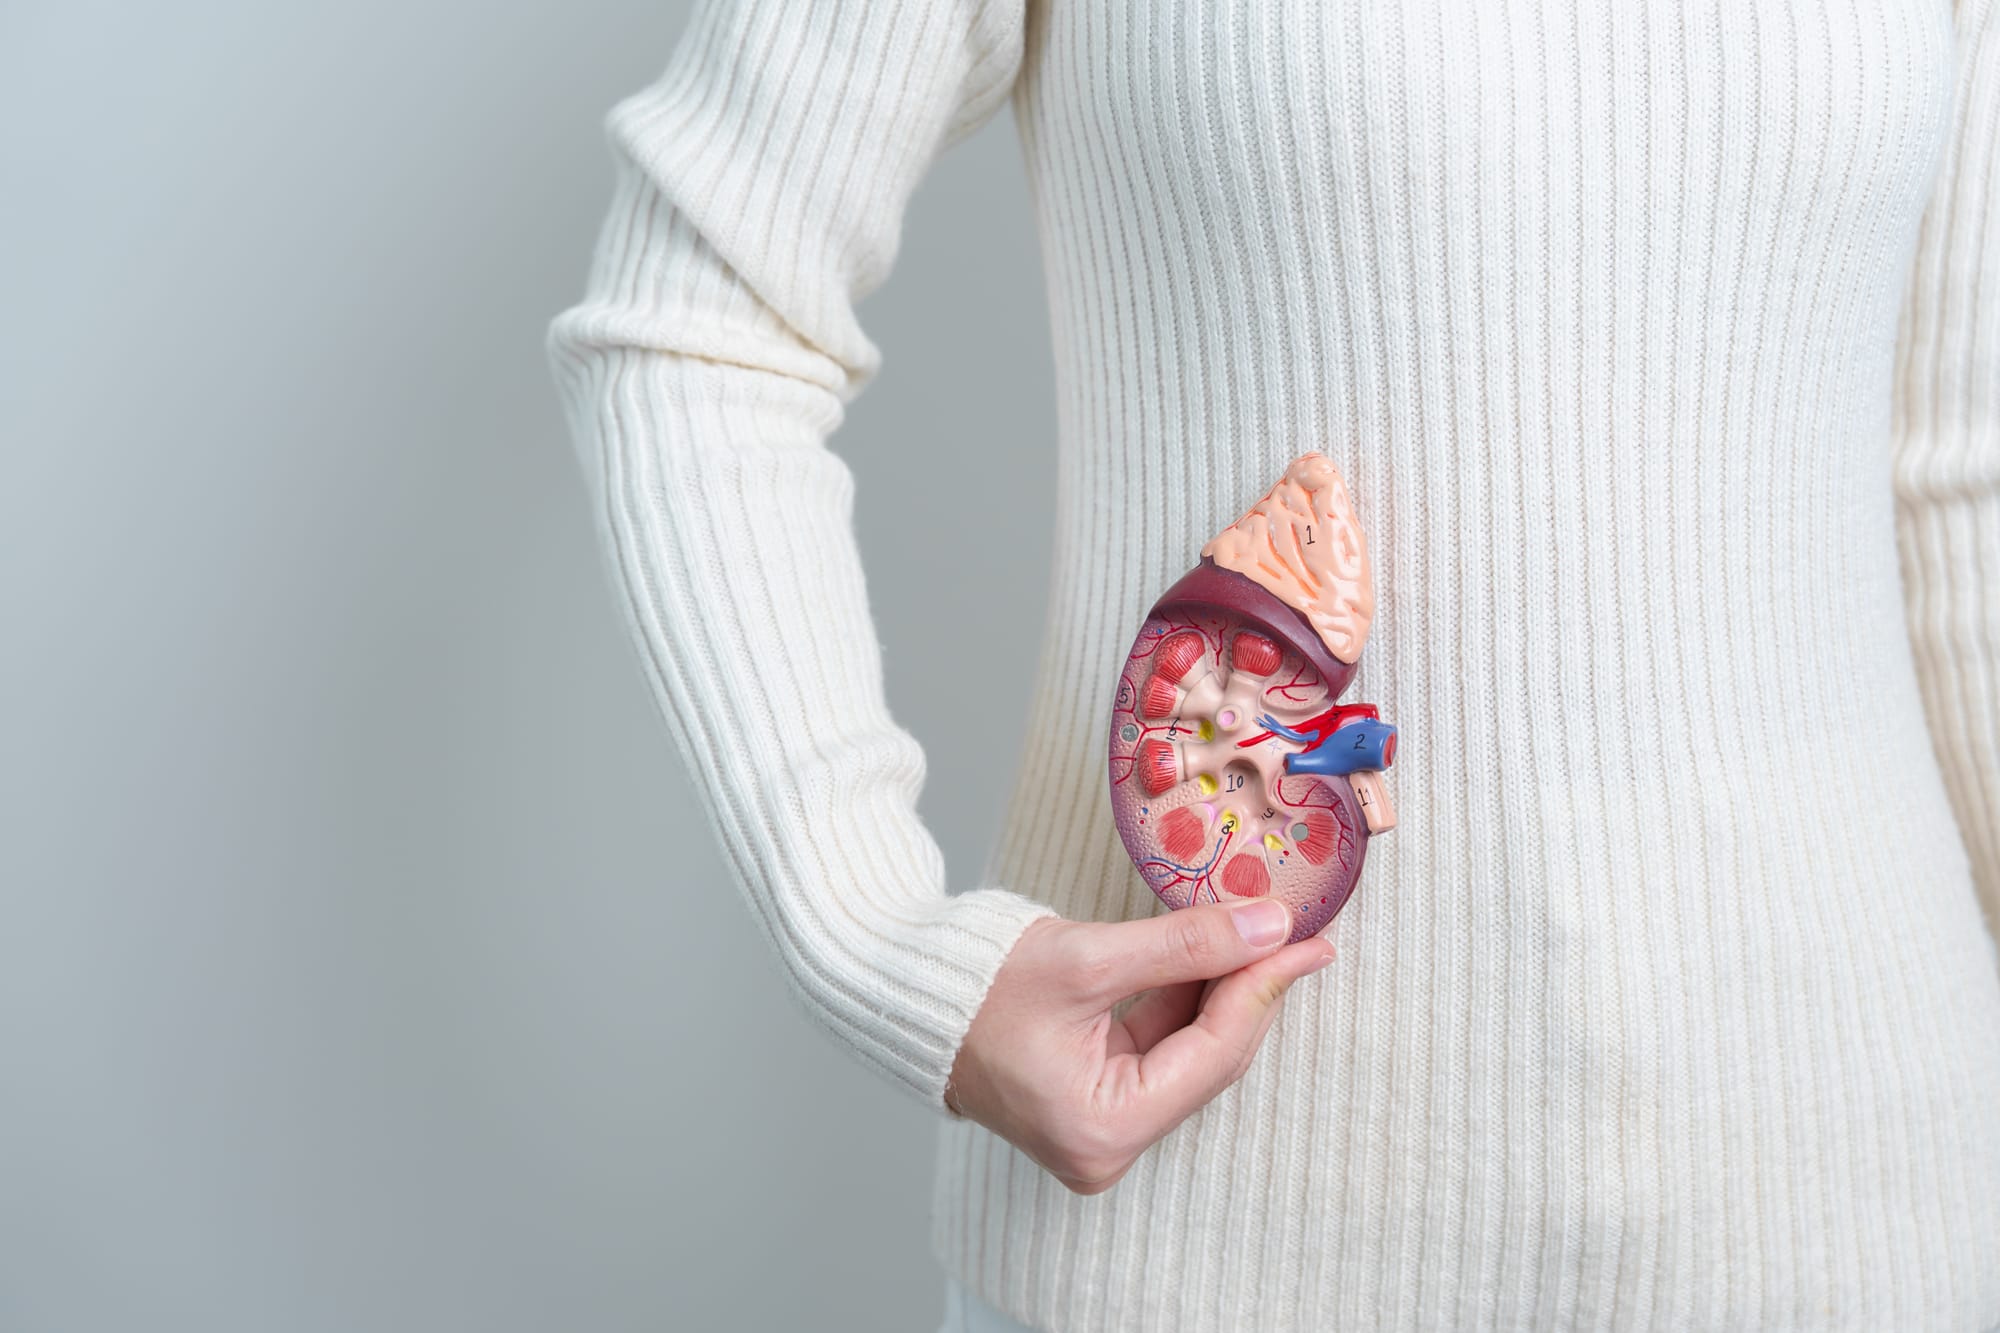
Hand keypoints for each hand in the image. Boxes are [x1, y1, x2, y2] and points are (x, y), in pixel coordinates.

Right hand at [943, 898, 1336, 1194]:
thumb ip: (1186, 945)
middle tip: (1298, 932)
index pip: (1212, 1054)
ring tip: (1266, 934)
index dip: (1264, 989)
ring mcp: (1102, 1129)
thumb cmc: (978, 984)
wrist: (911, 996)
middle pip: (1209, 1061)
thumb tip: (1272, 927)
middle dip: (1251, 990)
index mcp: (1102, 1128)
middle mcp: (1108, 1146)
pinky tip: (1217, 954)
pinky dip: (1187, 1001)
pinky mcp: (1097, 1102)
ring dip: (1223, 992)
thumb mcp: (1089, 958)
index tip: (1306, 939)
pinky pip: (1162, 1051)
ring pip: (1191, 1054)